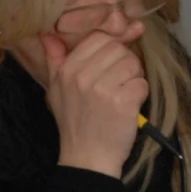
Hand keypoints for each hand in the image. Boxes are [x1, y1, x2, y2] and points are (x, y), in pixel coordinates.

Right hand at [41, 26, 148, 176]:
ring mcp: (104, 89)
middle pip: (119, 49)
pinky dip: (140, 94)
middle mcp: (83, 76)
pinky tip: (129, 106)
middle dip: (125, 62)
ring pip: (133, 64)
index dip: (111, 48)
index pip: (99, 38)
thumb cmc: (74, 123)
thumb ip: (54, 60)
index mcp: (68, 69)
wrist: (87, 157)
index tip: (112, 64)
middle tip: (120, 81)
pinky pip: (142, 83)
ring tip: (124, 93)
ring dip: (134, 77)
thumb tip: (48, 34)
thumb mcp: (55, 91)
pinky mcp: (123, 102)